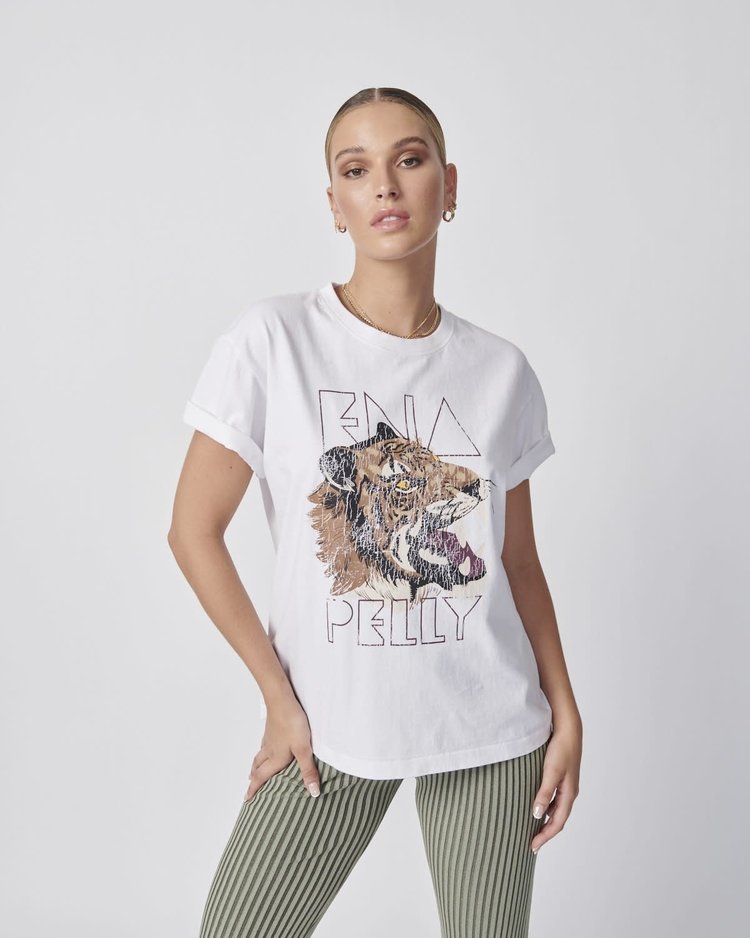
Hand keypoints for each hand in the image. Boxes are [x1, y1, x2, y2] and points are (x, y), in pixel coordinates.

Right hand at [244, 696, 321, 802]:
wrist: (282, 700)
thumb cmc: (292, 724)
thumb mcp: (303, 749)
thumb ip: (308, 770)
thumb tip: (312, 793)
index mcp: (275, 758)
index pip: (262, 777)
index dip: (254, 789)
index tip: (246, 799)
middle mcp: (269, 750)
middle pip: (257, 767)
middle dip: (253, 778)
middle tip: (249, 786)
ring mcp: (269, 738)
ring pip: (260, 755)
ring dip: (256, 765)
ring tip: (255, 770)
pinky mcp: (272, 727)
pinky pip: (264, 744)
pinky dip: (263, 751)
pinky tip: (267, 747)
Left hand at [530, 719, 581, 853]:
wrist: (568, 729)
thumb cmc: (561, 749)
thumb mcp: (551, 771)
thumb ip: (545, 793)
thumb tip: (537, 815)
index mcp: (569, 794)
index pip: (557, 823)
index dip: (545, 836)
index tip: (533, 847)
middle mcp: (569, 792)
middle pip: (557, 819)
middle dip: (545, 832)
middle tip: (532, 844)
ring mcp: (566, 785)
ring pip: (556, 810)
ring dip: (546, 821)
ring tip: (532, 829)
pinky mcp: (561, 776)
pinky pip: (554, 799)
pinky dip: (546, 807)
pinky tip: (536, 806)